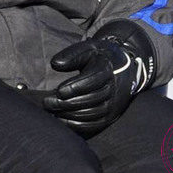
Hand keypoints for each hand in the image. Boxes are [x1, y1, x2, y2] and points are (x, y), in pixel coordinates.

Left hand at [43, 21, 154, 136]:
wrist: (124, 68)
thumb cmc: (99, 57)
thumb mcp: (88, 48)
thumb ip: (71, 55)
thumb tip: (55, 64)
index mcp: (107, 69)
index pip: (92, 80)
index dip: (75, 87)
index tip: (58, 90)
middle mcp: (113, 88)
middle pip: (91, 99)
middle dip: (67, 102)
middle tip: (47, 102)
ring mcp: (113, 104)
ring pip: (92, 113)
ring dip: (70, 114)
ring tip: (52, 110)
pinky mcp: (110, 116)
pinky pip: (94, 124)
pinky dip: (77, 124)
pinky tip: (62, 119)